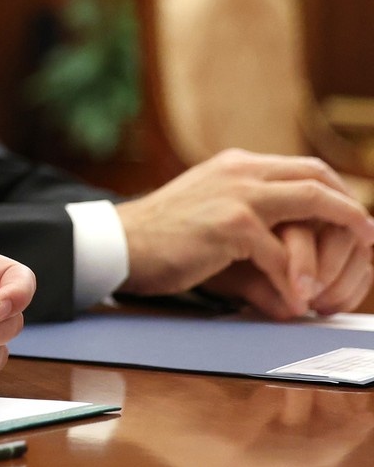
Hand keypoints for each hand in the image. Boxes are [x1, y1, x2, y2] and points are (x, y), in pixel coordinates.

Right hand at [116, 149, 373, 311]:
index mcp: (237, 164)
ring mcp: (238, 194)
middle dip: (350, 210)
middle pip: (318, 177)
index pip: (305, 168)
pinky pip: (282, 254)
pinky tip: (294, 302)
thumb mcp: (210, 212)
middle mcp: (241, 170)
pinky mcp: (231, 225)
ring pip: (313, 205)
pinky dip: (294, 281)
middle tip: (368, 239)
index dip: (337, 192)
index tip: (354, 220)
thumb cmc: (161, 236)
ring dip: (337, 244)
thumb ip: (251, 219)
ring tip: (340, 276)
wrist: (117, 242)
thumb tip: (291, 255)